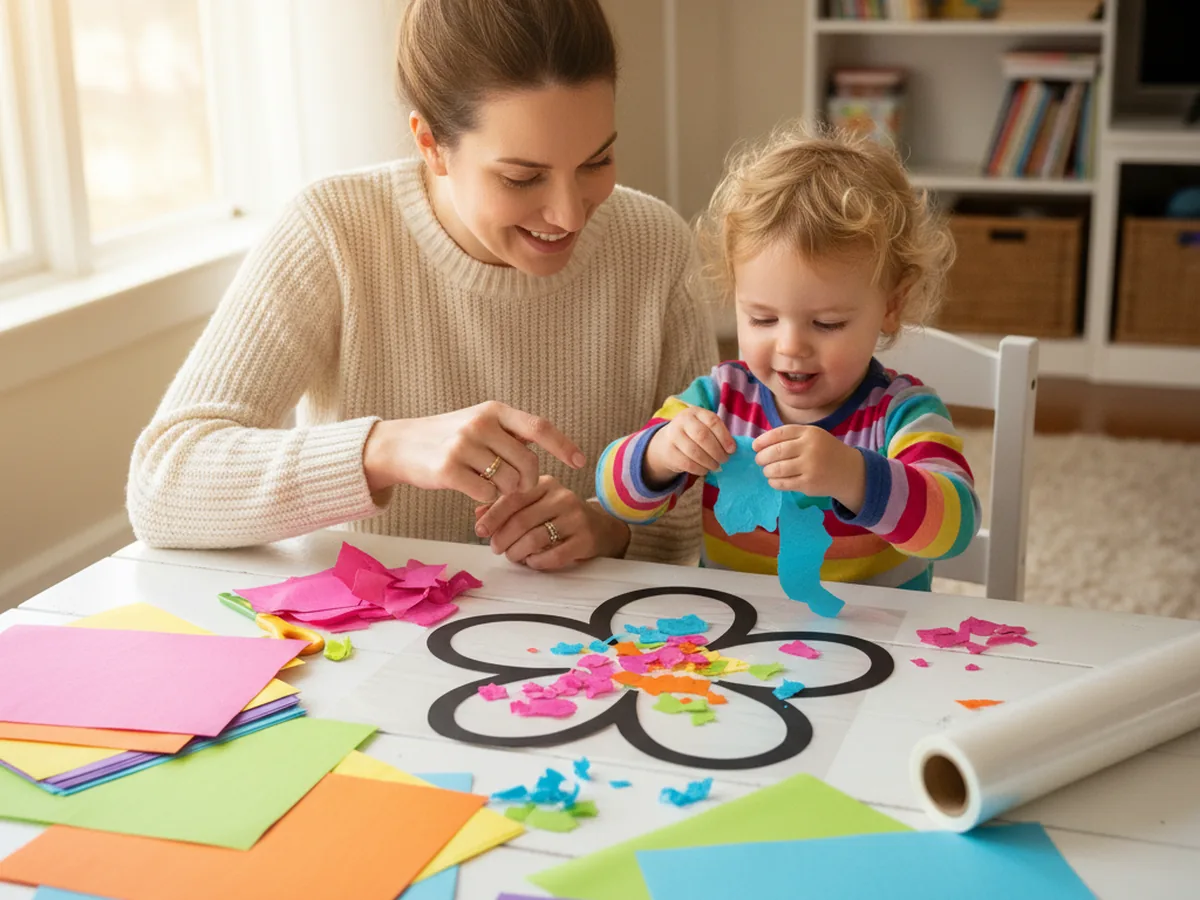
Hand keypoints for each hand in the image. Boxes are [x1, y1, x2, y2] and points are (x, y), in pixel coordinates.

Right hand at [362, 401, 585, 503]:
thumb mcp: (479, 422)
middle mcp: (480, 423)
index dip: (563, 446)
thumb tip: (553, 444)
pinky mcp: (448, 469)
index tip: (579, 462)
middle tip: (518, 489)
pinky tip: (472, 492)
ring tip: (488, 485)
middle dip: (528, 483)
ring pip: (509, 482)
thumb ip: (510, 432)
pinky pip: (487, 495)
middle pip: (528, 463)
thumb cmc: (446, 437)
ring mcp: (463, 445)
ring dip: (505, 493)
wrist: (400, 445)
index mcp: (493, 410)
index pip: (539, 427)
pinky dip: (486, 500)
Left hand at [474, 476, 630, 569]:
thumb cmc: (560, 516)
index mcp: (545, 484)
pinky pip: (554, 555)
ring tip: (512, 556)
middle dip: (503, 538)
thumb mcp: (535, 504)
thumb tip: (478, 514)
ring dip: (517, 552)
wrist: (601, 527)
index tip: (480, 530)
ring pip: (535, 538)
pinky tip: (532, 562)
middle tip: (496, 548)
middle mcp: (562, 497)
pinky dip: (537, 562)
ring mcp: (575, 518)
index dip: (493, 516)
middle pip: (522, 520)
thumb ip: (507, 507)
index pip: (513, 497)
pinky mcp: (585, 539)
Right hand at [642, 407, 735, 487]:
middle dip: (717, 451)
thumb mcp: (704, 427)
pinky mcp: (669, 451)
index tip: (732, 450)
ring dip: (709, 462)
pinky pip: (687, 463)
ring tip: (716, 466)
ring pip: (694, 452)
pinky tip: (704, 470)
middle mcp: (682, 420)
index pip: (712, 421)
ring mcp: (673, 435)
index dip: (724, 437)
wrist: (668, 442)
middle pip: (703, 436)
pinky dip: (699, 469)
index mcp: (696, 412)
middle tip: (724, 460)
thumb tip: (731, 450)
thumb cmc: (694, 435)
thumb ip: (718, 434)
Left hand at [752, 425, 865, 511]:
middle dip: (762, 457)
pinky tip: (774, 480)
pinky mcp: (808, 484)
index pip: (779, 434)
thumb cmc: (825, 451)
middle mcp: (810, 448)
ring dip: (767, 471)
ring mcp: (810, 467)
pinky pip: (784, 483)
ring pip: (778, 469)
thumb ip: (791, 437)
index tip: (755, 446)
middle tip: (759, 460)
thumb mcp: (813, 436)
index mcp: (809, 433)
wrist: (849, 471)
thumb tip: (761, 444)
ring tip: (767, 471)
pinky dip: (774, 482)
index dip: (763, 440)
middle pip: (776, 452)